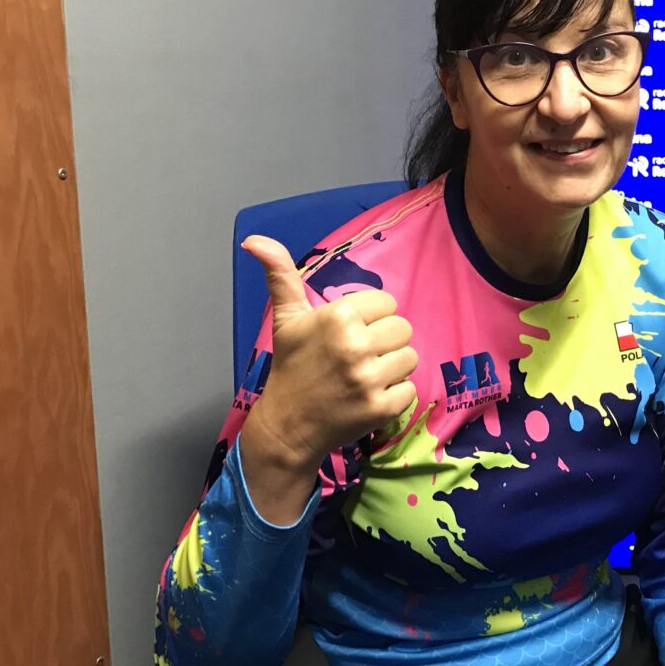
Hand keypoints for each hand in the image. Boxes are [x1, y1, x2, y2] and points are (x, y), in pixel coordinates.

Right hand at [237, 235, 417, 475]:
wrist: (287, 426)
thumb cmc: (291, 366)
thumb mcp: (286, 318)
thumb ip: (280, 273)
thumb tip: (253, 240)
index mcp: (338, 316)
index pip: (387, 303)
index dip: (370, 318)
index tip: (349, 334)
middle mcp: (356, 345)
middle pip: (403, 328)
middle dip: (384, 341)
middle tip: (357, 356)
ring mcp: (370, 379)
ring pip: (410, 357)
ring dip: (392, 367)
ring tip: (364, 375)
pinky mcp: (383, 408)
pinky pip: (410, 389)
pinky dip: (394, 394)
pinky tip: (368, 396)